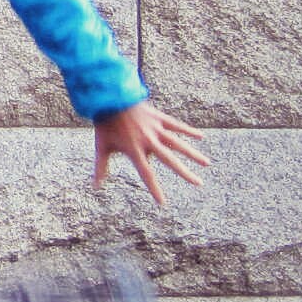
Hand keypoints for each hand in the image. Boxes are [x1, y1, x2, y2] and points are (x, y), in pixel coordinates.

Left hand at [92, 101, 209, 206]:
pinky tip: (201, 136)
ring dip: (193, 153)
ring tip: (207, 163)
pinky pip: (176, 125)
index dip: (155, 189)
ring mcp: (155, 128)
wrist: (109, 98)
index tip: (163, 203)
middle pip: (170, 160)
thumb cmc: (105, 124)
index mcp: (134, 150)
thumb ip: (101, 167)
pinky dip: (188, 131)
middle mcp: (148, 141)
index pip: (147, 174)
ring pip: (178, 143)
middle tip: (199, 183)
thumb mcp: (101, 147)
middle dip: (185, 173)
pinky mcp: (158, 117)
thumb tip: (94, 186)